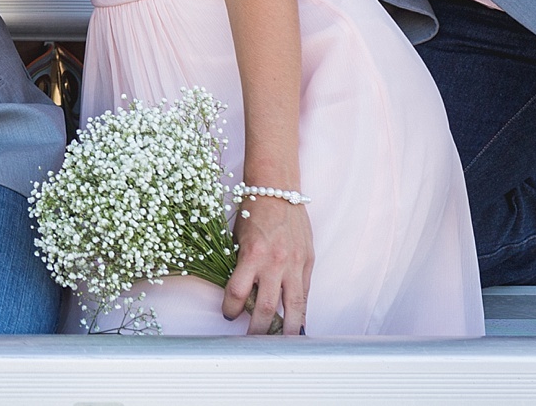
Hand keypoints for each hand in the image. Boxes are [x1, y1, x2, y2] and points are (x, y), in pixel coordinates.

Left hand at [223, 195, 312, 334]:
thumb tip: (237, 293)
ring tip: (282, 345)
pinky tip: (298, 325)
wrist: (277, 190)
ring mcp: (294, 264)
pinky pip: (305, 293)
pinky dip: (301, 311)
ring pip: (293, 307)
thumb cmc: (252, 211)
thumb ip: (240, 265)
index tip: (227, 315)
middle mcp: (274, 262)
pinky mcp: (308, 263)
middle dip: (258, 329)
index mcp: (251, 254)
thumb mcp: (238, 237)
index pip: (236, 292)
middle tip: (252, 342)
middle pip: (265, 307)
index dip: (229, 308)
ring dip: (287, 330)